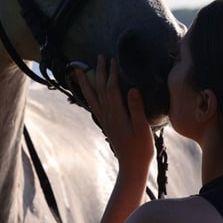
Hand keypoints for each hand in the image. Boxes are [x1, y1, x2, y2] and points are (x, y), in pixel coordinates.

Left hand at [73, 55, 154, 176]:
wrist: (131, 166)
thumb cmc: (141, 148)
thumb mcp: (143, 128)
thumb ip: (137, 108)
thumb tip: (132, 89)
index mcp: (117, 114)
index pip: (112, 89)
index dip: (112, 73)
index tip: (113, 60)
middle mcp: (107, 115)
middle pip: (100, 89)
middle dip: (99, 71)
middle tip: (99, 56)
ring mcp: (105, 119)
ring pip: (92, 97)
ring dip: (87, 82)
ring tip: (80, 70)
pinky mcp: (105, 123)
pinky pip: (93, 105)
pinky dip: (88, 94)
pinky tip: (87, 90)